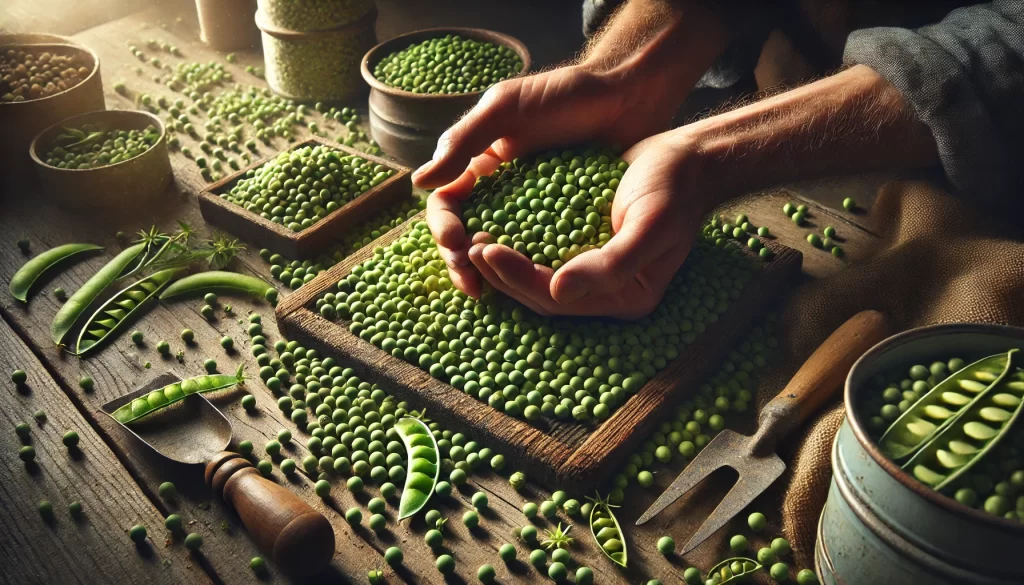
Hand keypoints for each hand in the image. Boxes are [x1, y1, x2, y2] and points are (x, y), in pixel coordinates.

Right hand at [419, 64, 687, 299]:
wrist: (627, 95)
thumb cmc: (564, 93)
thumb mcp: (506, 108)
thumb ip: (464, 141)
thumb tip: (419, 184)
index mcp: (478, 163)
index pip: (447, 203)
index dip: (444, 226)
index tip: (456, 242)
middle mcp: (499, 189)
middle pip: (467, 234)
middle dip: (463, 261)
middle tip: (472, 281)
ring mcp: (532, 208)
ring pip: (501, 248)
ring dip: (492, 273)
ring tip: (494, 291)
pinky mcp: (563, 221)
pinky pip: (540, 251)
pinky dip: (532, 269)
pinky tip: (536, 286)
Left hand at [468, 132, 709, 317]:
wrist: (689, 160)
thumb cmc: (674, 189)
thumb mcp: (649, 225)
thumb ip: (609, 264)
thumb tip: (558, 291)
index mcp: (627, 297)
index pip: (559, 300)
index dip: (518, 279)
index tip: (486, 251)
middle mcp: (609, 292)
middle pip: (543, 295)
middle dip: (503, 275)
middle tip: (469, 248)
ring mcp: (597, 272)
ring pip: (539, 279)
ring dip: (505, 264)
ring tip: (474, 241)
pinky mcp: (585, 248)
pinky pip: (545, 255)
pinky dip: (519, 246)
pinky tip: (494, 228)